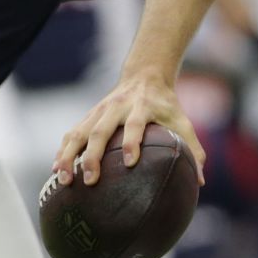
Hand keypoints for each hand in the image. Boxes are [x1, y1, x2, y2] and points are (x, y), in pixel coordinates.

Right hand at [54, 71, 206, 185]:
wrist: (144, 75)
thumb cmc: (166, 105)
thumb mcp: (182, 121)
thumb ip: (193, 148)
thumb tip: (201, 181)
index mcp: (141, 107)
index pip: (135, 124)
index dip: (132, 141)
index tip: (129, 162)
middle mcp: (117, 107)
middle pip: (100, 130)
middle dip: (93, 156)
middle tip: (91, 180)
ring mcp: (99, 111)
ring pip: (79, 132)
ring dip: (69, 155)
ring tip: (63, 179)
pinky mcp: (88, 115)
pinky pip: (72, 133)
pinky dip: (63, 151)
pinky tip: (56, 171)